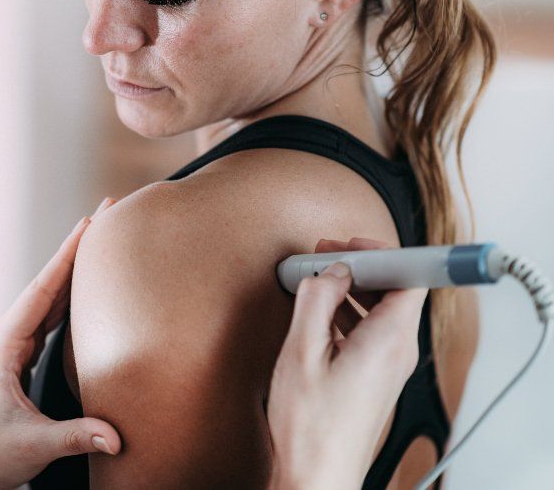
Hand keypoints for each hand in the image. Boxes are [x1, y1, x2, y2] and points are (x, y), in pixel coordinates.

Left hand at [0, 198, 120, 489]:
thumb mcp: (34, 444)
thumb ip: (76, 434)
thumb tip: (116, 436)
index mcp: (5, 342)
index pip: (44, 288)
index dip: (69, 253)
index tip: (91, 220)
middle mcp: (8, 334)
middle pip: (49, 282)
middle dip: (77, 249)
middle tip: (106, 214)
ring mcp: (13, 344)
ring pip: (50, 296)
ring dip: (75, 269)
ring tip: (102, 242)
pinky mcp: (20, 356)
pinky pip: (50, 316)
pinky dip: (70, 297)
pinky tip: (88, 289)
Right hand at [267, 237, 426, 489]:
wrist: (318, 473)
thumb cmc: (312, 424)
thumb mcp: (302, 352)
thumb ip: (315, 301)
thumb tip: (328, 272)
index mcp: (389, 340)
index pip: (410, 277)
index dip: (383, 251)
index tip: (350, 244)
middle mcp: (398, 351)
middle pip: (396, 290)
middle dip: (361, 265)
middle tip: (325, 254)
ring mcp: (389, 366)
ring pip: (382, 311)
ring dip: (352, 289)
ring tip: (316, 278)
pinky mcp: (376, 377)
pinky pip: (371, 331)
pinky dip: (348, 313)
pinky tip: (318, 312)